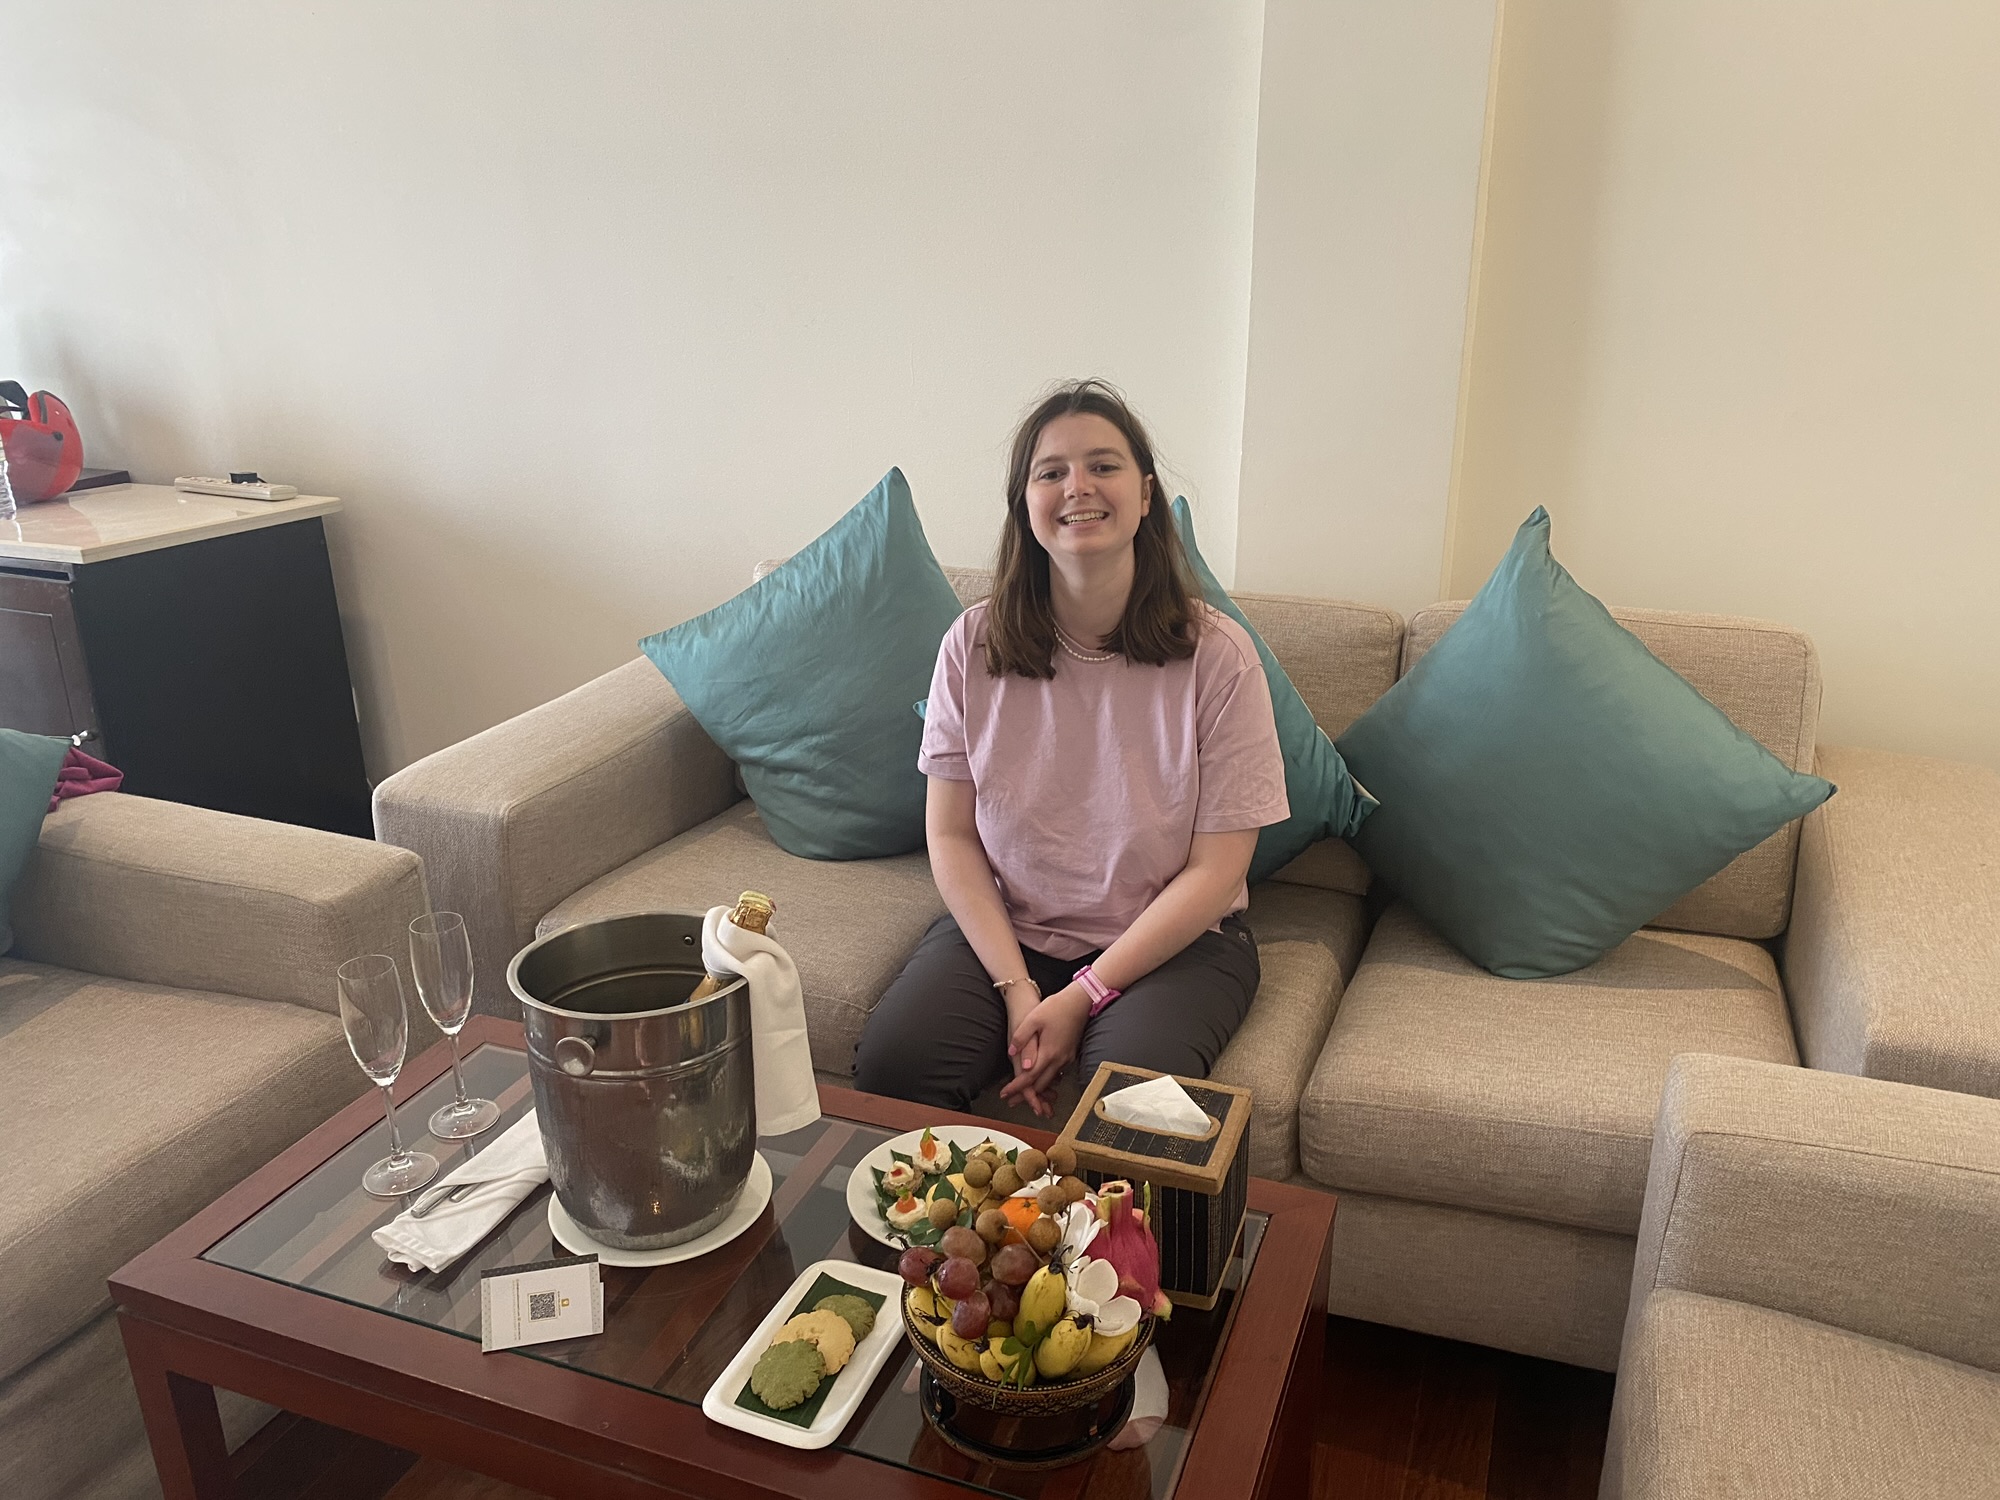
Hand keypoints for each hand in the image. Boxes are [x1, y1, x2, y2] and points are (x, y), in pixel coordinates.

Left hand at [1002, 985, 1088, 1117]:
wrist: (1081, 1000)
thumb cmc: (1056, 1006)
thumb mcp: (1033, 1018)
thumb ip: (1021, 1038)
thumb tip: (1013, 1055)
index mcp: (1049, 1052)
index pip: (1029, 1078)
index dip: (1016, 1088)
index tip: (1005, 1095)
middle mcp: (1059, 1059)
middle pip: (1041, 1085)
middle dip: (1025, 1095)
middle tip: (1011, 1101)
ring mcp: (1067, 1058)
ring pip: (1050, 1081)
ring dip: (1037, 1090)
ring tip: (1025, 1096)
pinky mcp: (1071, 1054)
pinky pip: (1057, 1073)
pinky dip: (1047, 1081)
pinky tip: (1041, 1080)